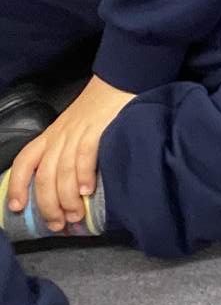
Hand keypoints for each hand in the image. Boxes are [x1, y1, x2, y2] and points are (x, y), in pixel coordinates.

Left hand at [8, 76, 133, 232]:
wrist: (119, 80)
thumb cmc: (98, 109)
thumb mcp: (73, 129)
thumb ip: (67, 152)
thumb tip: (67, 188)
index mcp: (50, 136)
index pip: (24, 162)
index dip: (17, 185)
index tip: (17, 208)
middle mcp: (59, 136)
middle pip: (44, 175)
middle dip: (47, 204)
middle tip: (57, 224)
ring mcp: (77, 132)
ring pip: (63, 170)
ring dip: (67, 198)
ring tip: (75, 215)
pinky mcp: (97, 129)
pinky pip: (85, 155)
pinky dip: (84, 175)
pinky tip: (88, 191)